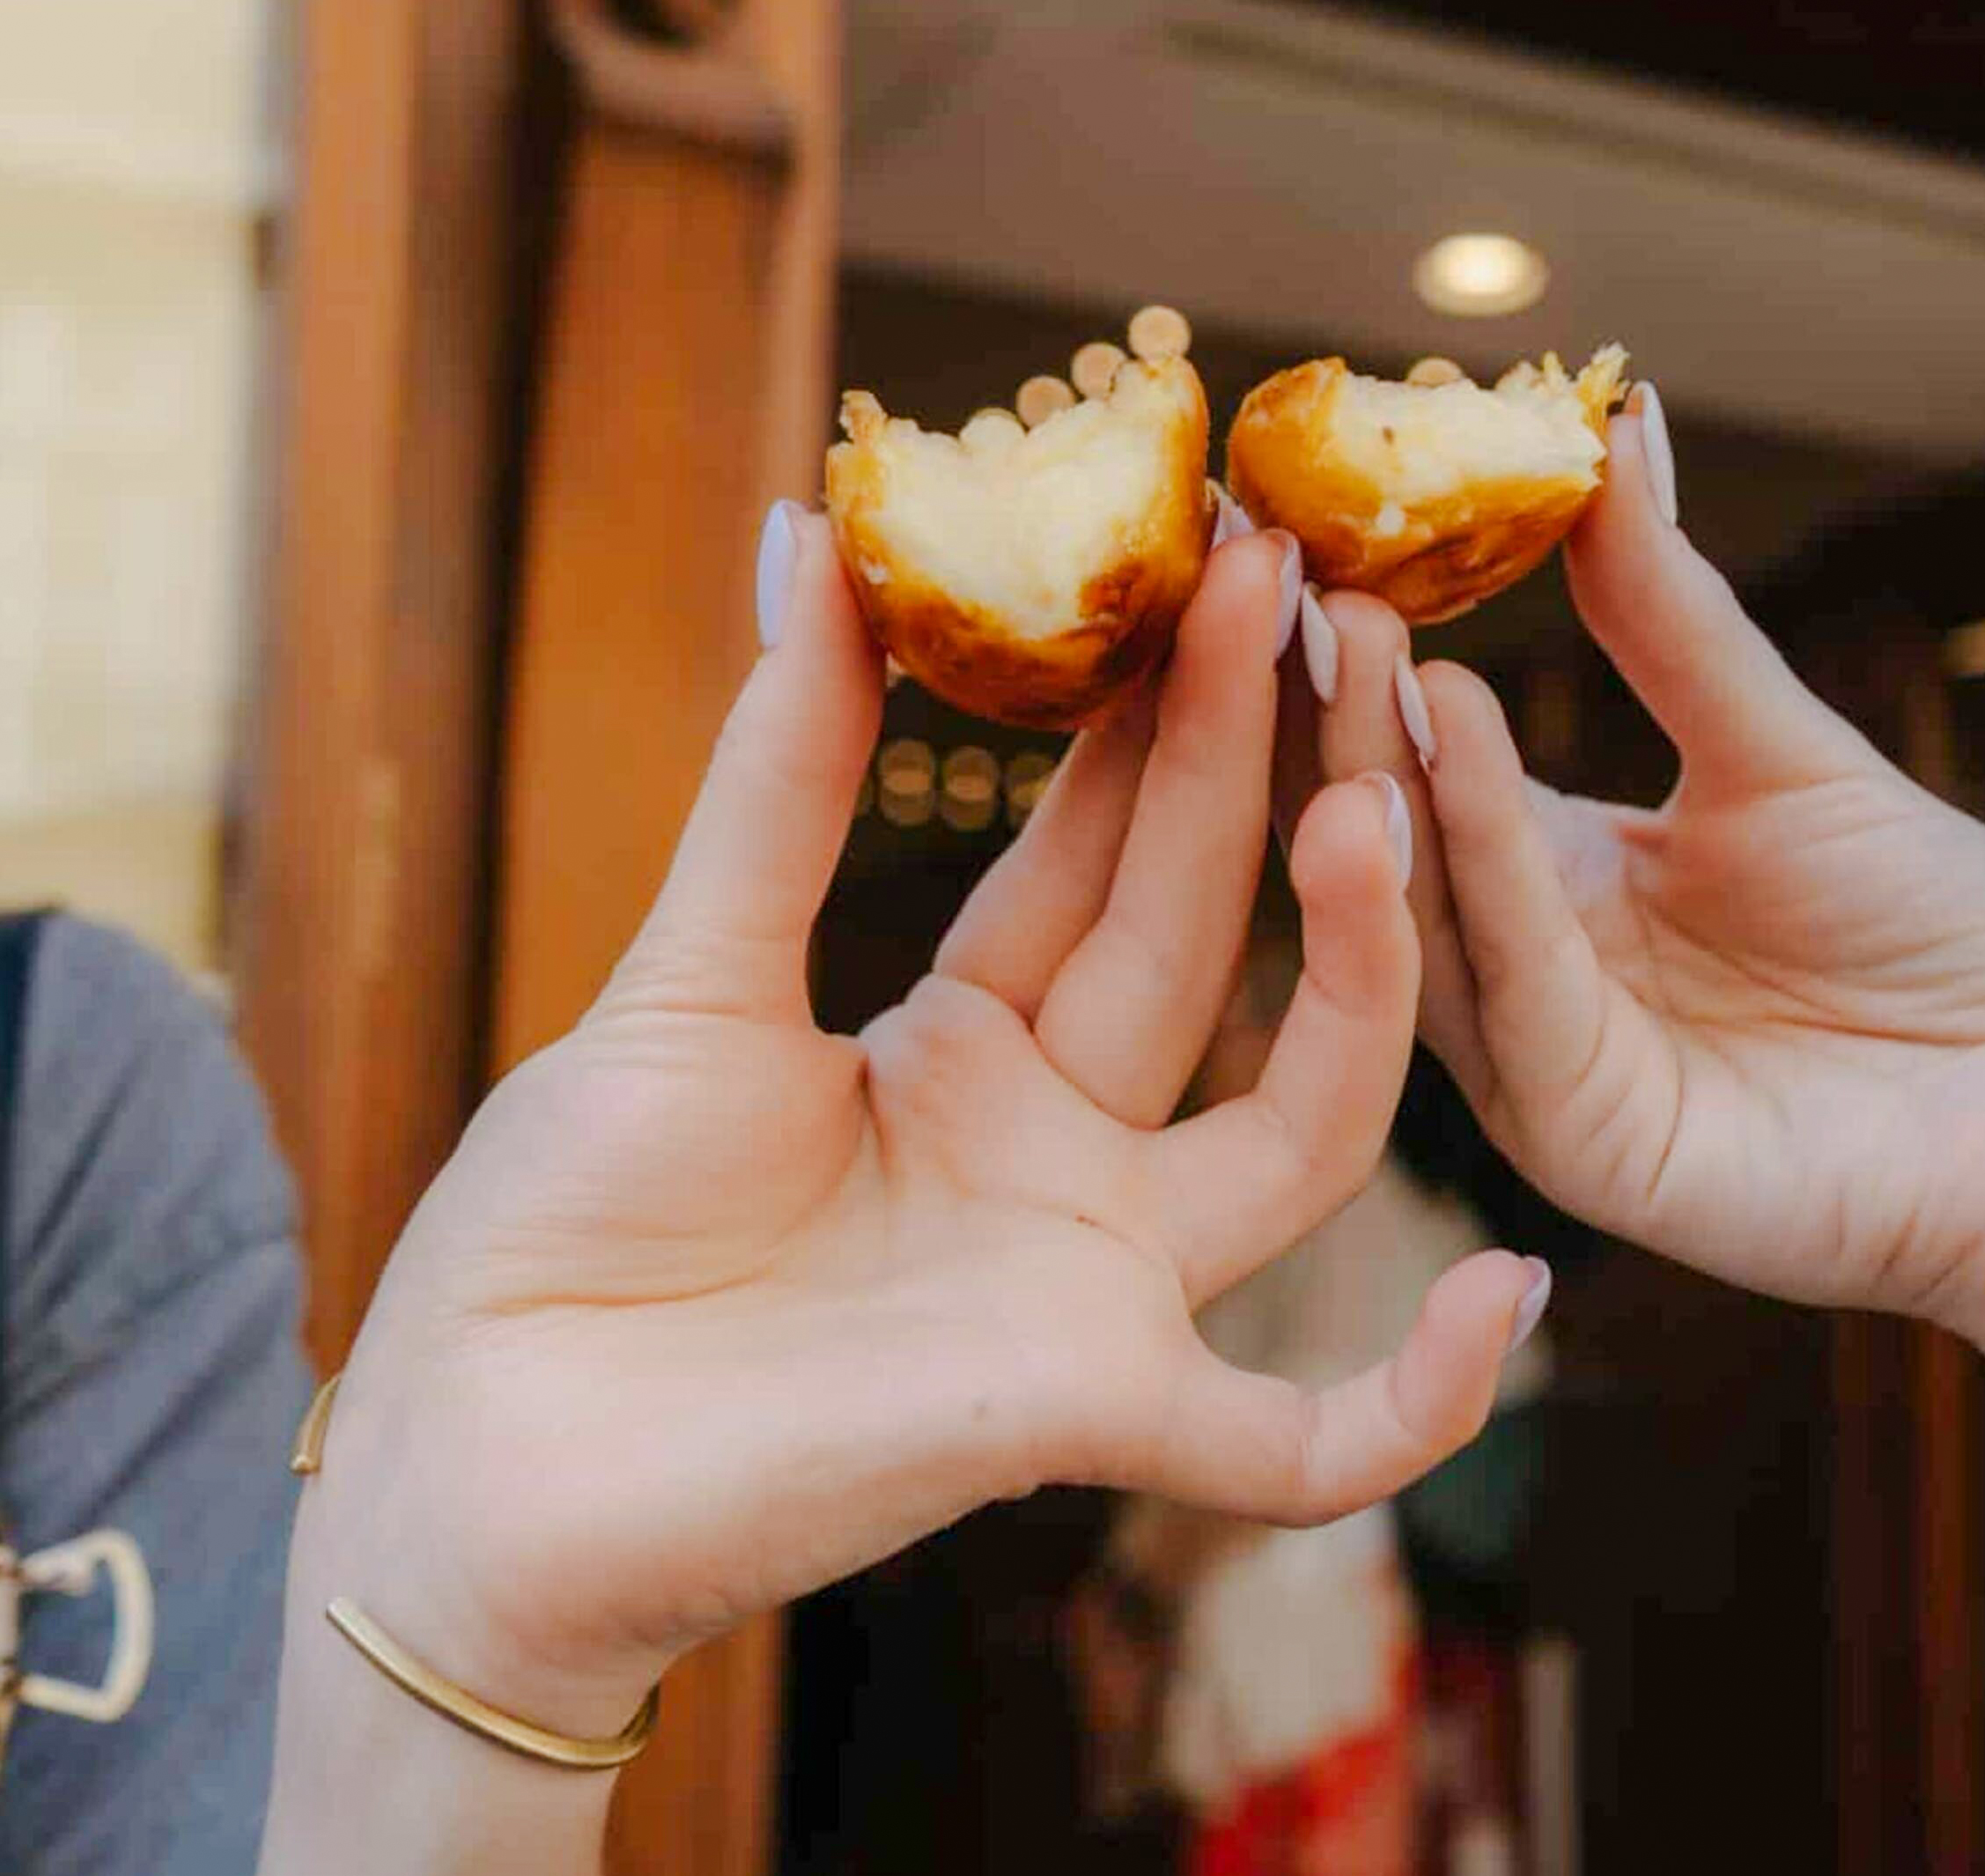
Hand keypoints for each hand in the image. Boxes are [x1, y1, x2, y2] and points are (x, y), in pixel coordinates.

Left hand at [299, 512, 1539, 1731]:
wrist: (473, 1460)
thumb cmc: (552, 1234)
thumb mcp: (688, 972)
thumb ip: (784, 769)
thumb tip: (812, 524)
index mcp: (960, 1047)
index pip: (1101, 856)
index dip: (1162, 713)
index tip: (1215, 550)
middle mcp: (1052, 1152)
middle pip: (1203, 942)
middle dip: (1254, 766)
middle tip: (1299, 586)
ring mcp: (1088, 1284)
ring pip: (1299, 1122)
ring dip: (1360, 973)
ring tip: (1374, 799)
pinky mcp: (1086, 1416)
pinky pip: (1295, 1443)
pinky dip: (1412, 1405)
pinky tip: (1511, 1293)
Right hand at [1289, 395, 1984, 1368]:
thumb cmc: (1948, 938)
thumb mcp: (1786, 752)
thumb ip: (1670, 615)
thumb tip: (1614, 425)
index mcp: (1551, 883)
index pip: (1415, 760)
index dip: (1358, 653)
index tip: (1298, 522)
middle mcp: (1520, 975)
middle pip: (1388, 833)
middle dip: (1337, 701)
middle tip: (1289, 564)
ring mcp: (1543, 1066)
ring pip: (1423, 909)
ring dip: (1382, 768)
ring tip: (1359, 631)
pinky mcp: (1588, 1139)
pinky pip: (1513, 987)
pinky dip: (1480, 857)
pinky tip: (1453, 736)